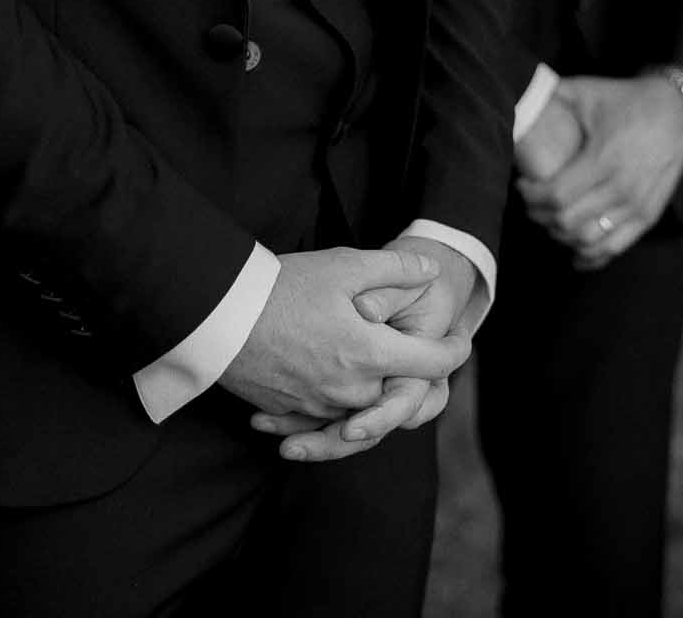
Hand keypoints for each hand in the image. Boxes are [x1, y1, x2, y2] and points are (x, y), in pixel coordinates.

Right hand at [246, 239, 475, 463]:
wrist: (221, 314)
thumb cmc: (284, 285)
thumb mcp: (344, 266)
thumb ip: (394, 268)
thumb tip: (430, 271)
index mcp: (370, 355)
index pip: (431, 364)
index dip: (454, 351)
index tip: (462, 339)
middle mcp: (350, 390)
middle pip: (396, 390)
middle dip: (409, 370)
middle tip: (415, 346)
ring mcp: (319, 405)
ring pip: (361, 407)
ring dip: (371, 388)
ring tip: (365, 357)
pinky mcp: (290, 410)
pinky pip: (324, 416)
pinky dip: (334, 402)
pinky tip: (326, 375)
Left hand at [517, 73, 682, 266]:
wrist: (678, 110)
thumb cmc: (626, 99)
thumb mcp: (586, 90)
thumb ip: (550, 95)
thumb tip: (518, 101)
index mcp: (604, 159)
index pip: (557, 196)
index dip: (532, 197)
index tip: (522, 185)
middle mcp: (622, 189)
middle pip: (569, 222)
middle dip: (541, 216)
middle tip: (531, 203)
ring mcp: (638, 206)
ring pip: (589, 240)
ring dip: (562, 236)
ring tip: (550, 220)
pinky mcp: (649, 216)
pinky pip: (616, 248)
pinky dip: (592, 257)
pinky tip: (575, 255)